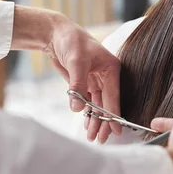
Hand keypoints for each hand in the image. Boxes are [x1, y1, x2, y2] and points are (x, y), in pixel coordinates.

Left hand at [45, 14, 121, 142]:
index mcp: (112, 69)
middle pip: (107, 104)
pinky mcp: (85, 84)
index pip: (114, 96)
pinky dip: (87, 114)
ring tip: (92, 137)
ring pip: (98, 106)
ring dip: (95, 121)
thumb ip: (78, 85)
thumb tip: (77, 108)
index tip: (117, 130)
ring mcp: (96, 81)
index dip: (114, 114)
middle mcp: (106, 77)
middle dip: (104, 122)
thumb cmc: (72, 41)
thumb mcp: (76, 61)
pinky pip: (88, 102)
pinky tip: (87, 125)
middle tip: (100, 139)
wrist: (56, 34)